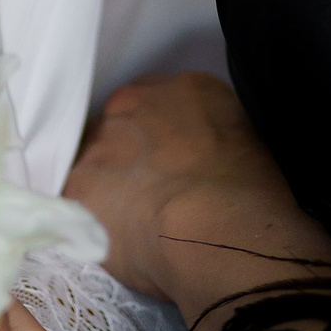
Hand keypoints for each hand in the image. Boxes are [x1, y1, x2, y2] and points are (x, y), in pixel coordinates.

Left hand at [65, 72, 330, 330]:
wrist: (222, 228)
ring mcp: (100, 144)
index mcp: (185, 88)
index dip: (161, 138)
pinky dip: (91, 222)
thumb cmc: (253, 194)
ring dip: (109, 189)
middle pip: (120, 128)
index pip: (160, 104)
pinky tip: (116, 242)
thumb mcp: (250, 144)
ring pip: (95, 165)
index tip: (169, 166)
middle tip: (150, 195)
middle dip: (129, 157)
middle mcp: (133, 104)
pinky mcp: (78, 187)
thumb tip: (206, 154)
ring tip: (135, 226)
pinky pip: (77, 205)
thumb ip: (217, 134)